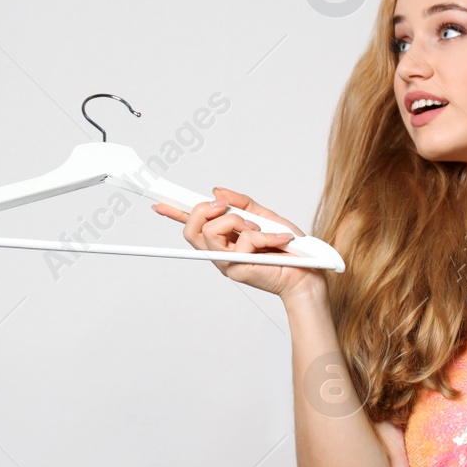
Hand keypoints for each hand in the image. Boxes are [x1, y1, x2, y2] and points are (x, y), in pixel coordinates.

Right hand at [151, 186, 316, 298]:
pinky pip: (243, 240)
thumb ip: (242, 204)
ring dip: (237, 221)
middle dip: (205, 210)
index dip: (174, 213)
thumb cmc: (289, 250)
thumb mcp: (264, 217)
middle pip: (192, 228)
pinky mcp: (238, 270)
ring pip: (211, 232)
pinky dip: (265, 235)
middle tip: (225, 207)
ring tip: (258, 229)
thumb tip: (217, 191)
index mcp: (223, 240)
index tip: (159, 202)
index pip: (193, 225)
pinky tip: (279, 239)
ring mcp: (226, 263)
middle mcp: (219, 253)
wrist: (307, 274)